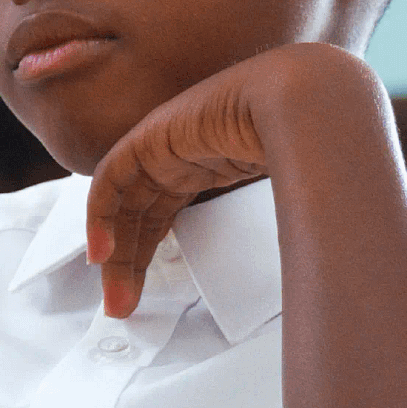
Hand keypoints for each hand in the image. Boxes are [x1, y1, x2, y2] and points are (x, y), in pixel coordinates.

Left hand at [86, 50, 278, 316]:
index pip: (161, 215)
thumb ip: (276, 237)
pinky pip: (109, 181)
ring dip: (114, 254)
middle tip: (123, 306)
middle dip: (128, 264)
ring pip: (121, 206)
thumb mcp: (283, 203)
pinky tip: (101, 255)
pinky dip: (100, 218)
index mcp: (204, 166)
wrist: (298, 102)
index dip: (147, 255)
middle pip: (138, 216)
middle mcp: (178, 157)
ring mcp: (162, 147)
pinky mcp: (148, 139)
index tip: (142, 294)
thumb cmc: (306, 141)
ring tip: (114, 297)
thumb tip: (302, 284)